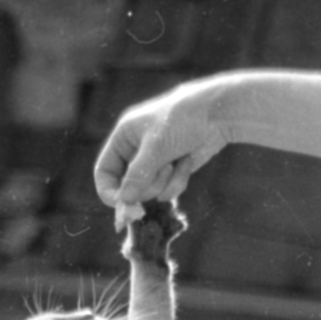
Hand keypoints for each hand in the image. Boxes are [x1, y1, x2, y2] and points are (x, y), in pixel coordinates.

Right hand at [94, 79, 230, 209]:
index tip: (122, 205)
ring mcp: (154, 163)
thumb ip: (137, 175)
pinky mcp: (171, 171)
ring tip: (176, 161)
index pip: (104, 172)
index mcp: (123, 138)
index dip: (109, 191)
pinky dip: (178, 181)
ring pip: (149, 192)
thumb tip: (123, 201)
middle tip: (163, 172)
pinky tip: (187, 162)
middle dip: (147, 185)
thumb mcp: (156, 146)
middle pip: (128, 188)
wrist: (216, 114)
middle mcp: (135, 151)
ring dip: (165, 182)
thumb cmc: (181, 120)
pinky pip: (168, 190)